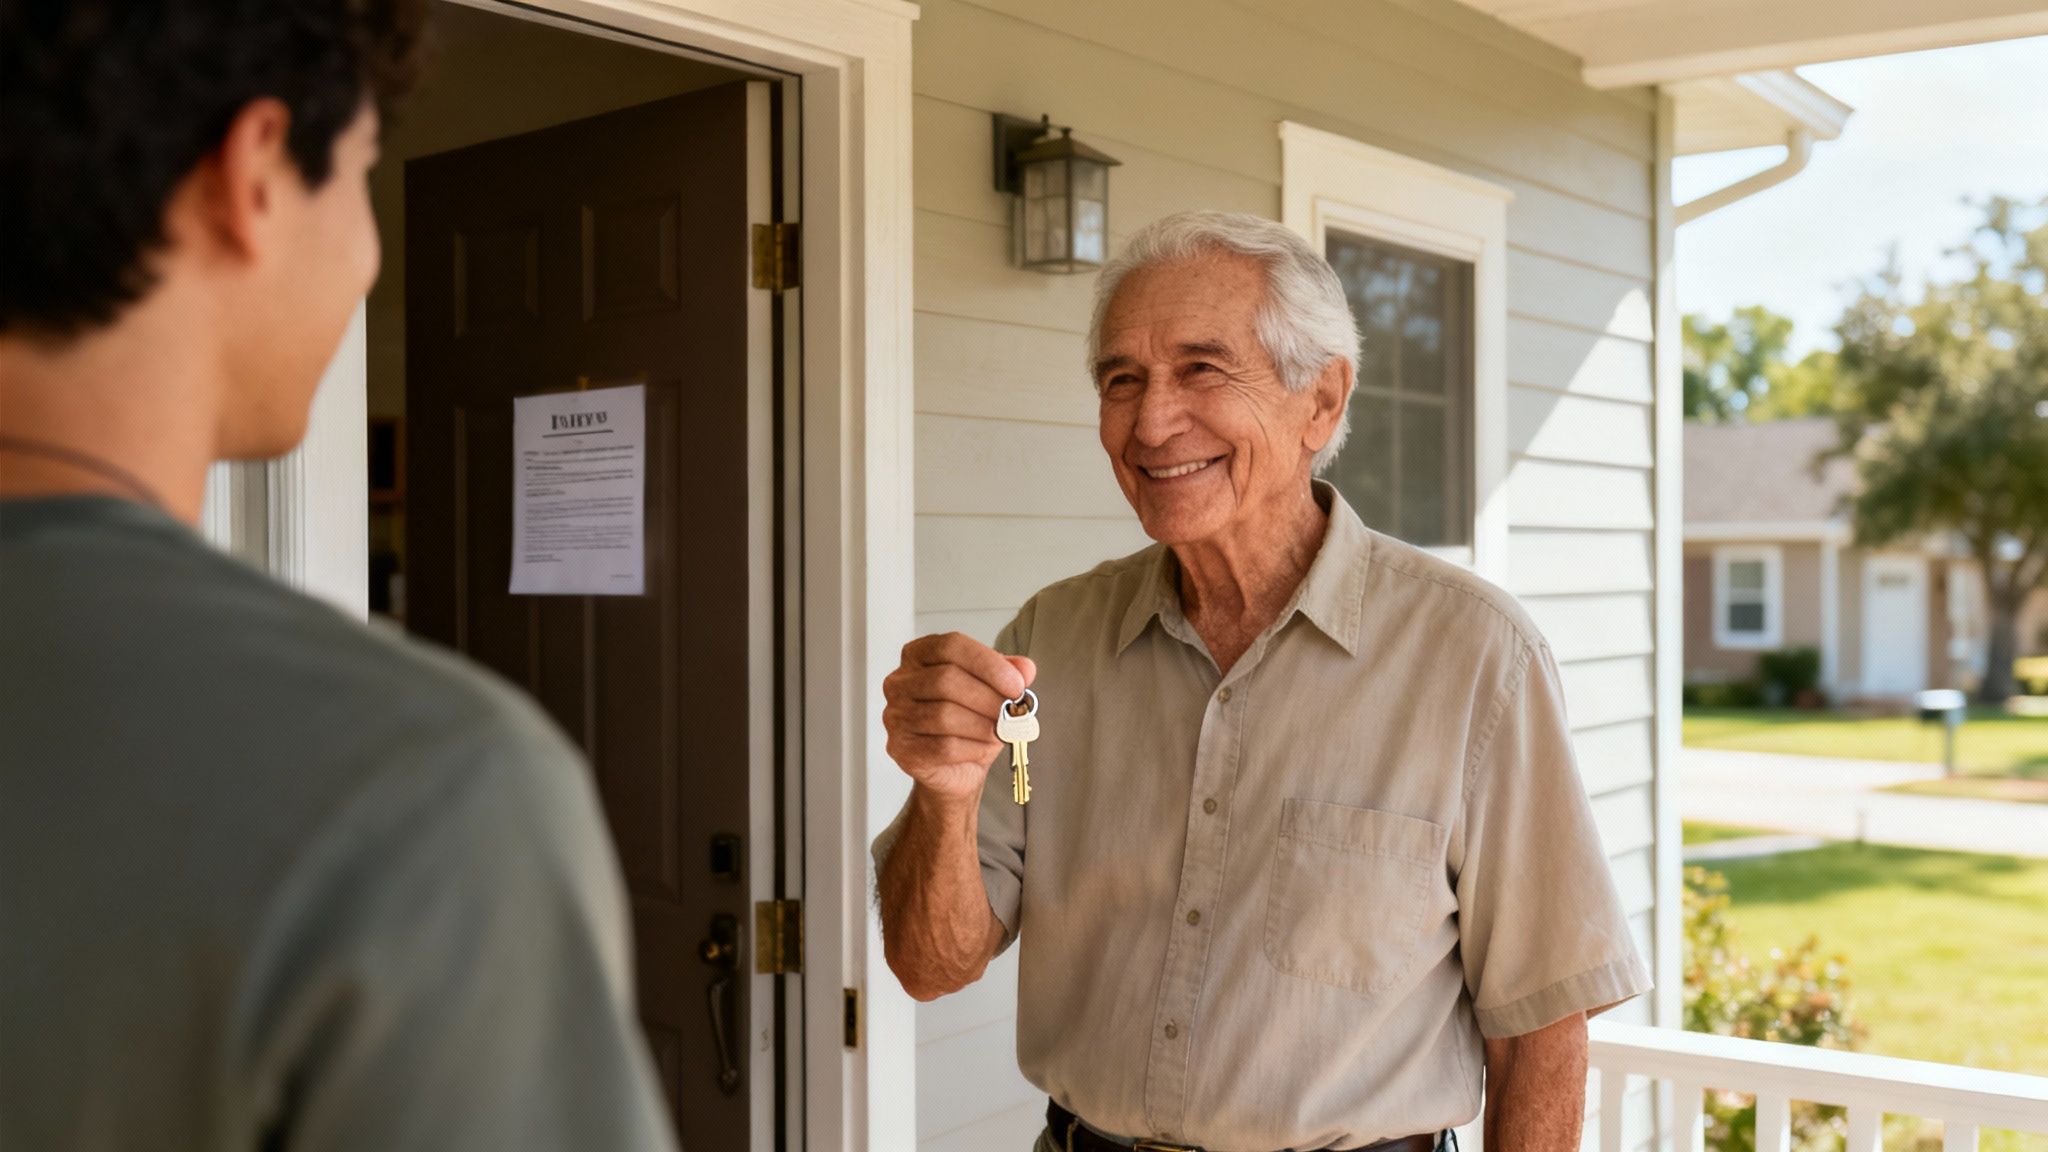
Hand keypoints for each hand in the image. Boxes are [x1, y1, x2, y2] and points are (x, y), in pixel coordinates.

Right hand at [882, 633, 1036, 800]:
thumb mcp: (994, 690)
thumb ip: (1009, 674)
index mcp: (920, 655)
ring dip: (983, 726)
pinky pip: (941, 747)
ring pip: (944, 715)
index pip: (951, 646)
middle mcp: (900, 682)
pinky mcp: (900, 748)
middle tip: (1013, 712)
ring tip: (1001, 732)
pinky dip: (972, 748)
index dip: (987, 664)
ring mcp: (895, 715)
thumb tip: (1025, 668)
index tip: (1016, 684)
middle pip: (946, 680)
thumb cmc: (972, 721)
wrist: (957, 766)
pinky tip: (984, 748)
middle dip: (988, 698)